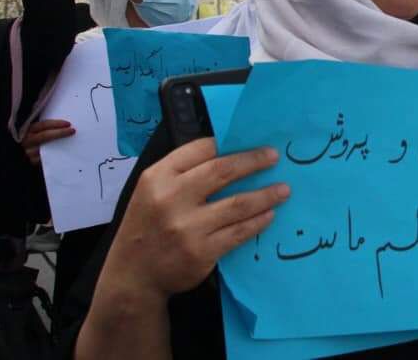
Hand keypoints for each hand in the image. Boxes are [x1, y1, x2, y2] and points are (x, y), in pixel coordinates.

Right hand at [21, 119, 74, 164]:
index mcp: (30, 129)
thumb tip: (68, 122)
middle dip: (60, 133)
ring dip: (60, 145)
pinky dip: (57, 155)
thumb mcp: (42, 129)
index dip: (56, 124)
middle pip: (44, 136)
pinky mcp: (34, 161)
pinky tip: (67, 152)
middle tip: (73, 131)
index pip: (43, 125)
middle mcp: (28, 140)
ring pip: (46, 148)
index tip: (69, 124)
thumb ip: (51, 126)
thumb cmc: (42, 136)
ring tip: (73, 142)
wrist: (32, 151)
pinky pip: (47, 159)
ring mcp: (30, 152)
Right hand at [99, 138, 288, 301]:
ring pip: (238, 204)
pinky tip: (269, 214)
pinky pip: (239, 232)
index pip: (199, 149)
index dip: (227, 144)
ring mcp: (187, 227)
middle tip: (274, 157)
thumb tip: (225, 152)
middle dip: (253, 161)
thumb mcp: (151, 191)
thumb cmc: (147, 226)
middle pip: (223, 171)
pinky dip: (258, 221)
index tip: (249, 142)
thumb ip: (181, 172)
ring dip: (266, 195)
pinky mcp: (202, 251)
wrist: (133, 275)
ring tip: (284, 189)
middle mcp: (171, 198)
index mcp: (158, 177)